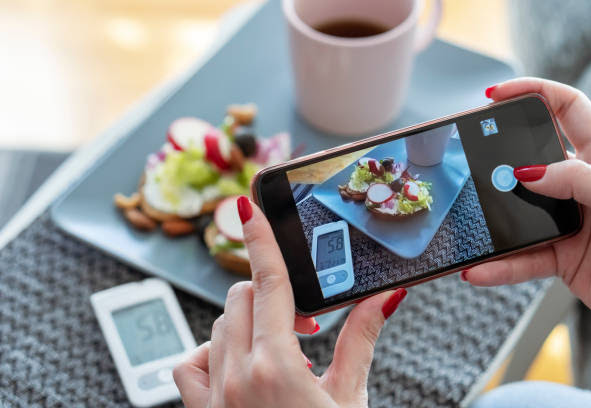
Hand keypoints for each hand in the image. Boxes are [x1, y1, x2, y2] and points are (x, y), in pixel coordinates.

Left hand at [173, 197, 406, 406]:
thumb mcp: (350, 398)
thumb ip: (361, 340)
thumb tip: (383, 298)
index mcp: (275, 367)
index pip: (268, 285)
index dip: (260, 241)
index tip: (246, 208)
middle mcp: (235, 377)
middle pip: (242, 299)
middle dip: (270, 297)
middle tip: (302, 324)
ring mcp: (213, 397)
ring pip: (216, 327)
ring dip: (245, 324)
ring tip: (277, 349)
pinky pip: (187, 364)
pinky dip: (208, 352)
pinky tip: (236, 365)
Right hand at [465, 78, 590, 326]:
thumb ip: (579, 180)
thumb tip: (528, 173)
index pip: (567, 109)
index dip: (533, 93)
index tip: (495, 96)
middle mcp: (585, 184)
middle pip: (532, 157)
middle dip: (498, 155)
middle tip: (471, 157)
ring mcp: (571, 220)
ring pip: (520, 212)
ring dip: (493, 219)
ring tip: (469, 219)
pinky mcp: (563, 256)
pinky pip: (523, 258)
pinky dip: (500, 266)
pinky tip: (480, 268)